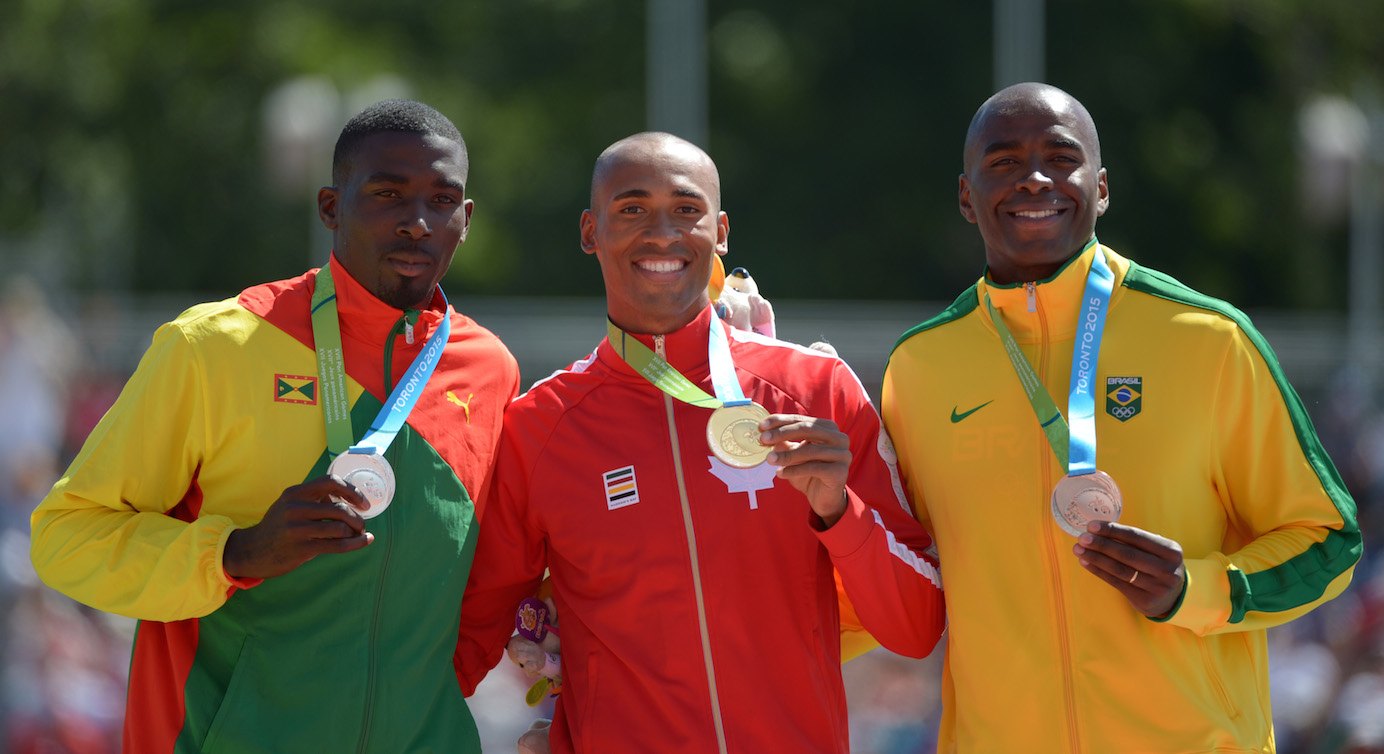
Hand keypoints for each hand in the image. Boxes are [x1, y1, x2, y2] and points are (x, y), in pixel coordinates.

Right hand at [223, 475, 373, 579]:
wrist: (251, 551)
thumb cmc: (279, 527)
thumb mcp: (290, 505)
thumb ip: (315, 499)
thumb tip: (348, 498)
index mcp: (295, 493)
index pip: (330, 482)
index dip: (351, 491)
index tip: (363, 503)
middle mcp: (294, 508)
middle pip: (339, 509)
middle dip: (357, 518)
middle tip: (361, 524)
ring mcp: (296, 529)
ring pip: (340, 528)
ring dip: (356, 532)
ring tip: (359, 534)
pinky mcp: (300, 549)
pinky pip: (336, 545)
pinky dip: (355, 544)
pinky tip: (364, 542)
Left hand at [760, 414, 850, 526]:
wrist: (824, 498)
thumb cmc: (808, 472)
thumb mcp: (793, 454)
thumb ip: (783, 442)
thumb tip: (764, 433)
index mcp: (828, 427)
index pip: (801, 419)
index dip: (780, 421)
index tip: (761, 427)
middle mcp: (839, 437)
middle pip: (807, 429)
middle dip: (782, 433)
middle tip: (763, 439)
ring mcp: (843, 454)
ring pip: (810, 450)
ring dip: (786, 455)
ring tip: (769, 459)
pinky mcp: (840, 472)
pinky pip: (813, 468)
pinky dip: (794, 470)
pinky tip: (780, 473)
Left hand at [1072, 521, 1185, 617]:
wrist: (1173, 597)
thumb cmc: (1158, 565)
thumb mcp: (1157, 551)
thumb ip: (1135, 541)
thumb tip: (1099, 530)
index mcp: (1171, 550)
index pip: (1137, 537)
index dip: (1113, 530)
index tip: (1092, 525)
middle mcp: (1167, 569)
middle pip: (1127, 554)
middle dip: (1102, 544)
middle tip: (1082, 538)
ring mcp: (1157, 586)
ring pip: (1120, 569)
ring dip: (1096, 558)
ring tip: (1079, 550)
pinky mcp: (1145, 600)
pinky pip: (1116, 582)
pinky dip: (1099, 571)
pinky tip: (1085, 562)